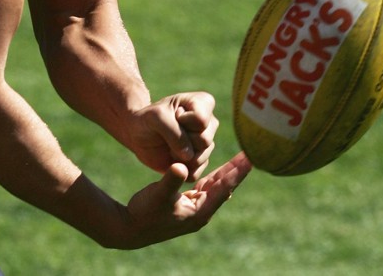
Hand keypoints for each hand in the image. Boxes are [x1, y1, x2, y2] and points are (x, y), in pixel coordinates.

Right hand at [116, 151, 251, 248]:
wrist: (130, 228)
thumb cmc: (144, 212)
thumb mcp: (158, 194)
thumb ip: (171, 180)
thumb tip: (181, 166)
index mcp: (199, 211)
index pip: (224, 188)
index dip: (237, 172)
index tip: (250, 159)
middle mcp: (200, 212)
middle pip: (224, 187)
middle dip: (237, 170)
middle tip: (252, 154)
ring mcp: (194, 209)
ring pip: (216, 187)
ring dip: (227, 173)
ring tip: (241, 159)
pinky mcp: (186, 205)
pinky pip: (206, 188)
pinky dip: (214, 177)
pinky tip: (221, 172)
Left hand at [126, 92, 219, 179]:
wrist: (139, 134)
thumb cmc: (149, 119)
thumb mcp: (157, 117)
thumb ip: (174, 132)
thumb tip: (189, 156)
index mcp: (203, 103)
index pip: (201, 120)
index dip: (183, 121)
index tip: (173, 115)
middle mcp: (210, 124)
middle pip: (204, 140)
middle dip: (181, 140)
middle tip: (168, 134)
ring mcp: (207, 144)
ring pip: (201, 158)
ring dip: (179, 156)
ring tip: (169, 146)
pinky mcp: (199, 163)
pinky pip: (195, 173)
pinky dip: (179, 169)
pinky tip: (171, 159)